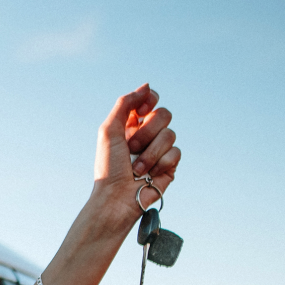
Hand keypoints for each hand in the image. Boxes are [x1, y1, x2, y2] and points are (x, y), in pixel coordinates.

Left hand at [93, 84, 179, 224]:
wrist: (116, 198)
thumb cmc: (108, 167)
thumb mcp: (109, 130)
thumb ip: (125, 104)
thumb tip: (147, 86)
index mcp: (131, 124)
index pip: (150, 100)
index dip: (149, 101)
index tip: (140, 112)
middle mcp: (147, 135)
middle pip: (163, 114)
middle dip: (147, 132)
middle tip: (131, 147)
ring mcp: (160, 150)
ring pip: (170, 134)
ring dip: (150, 152)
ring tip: (137, 168)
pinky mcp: (170, 165)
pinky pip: (176, 152)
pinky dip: (160, 164)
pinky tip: (149, 175)